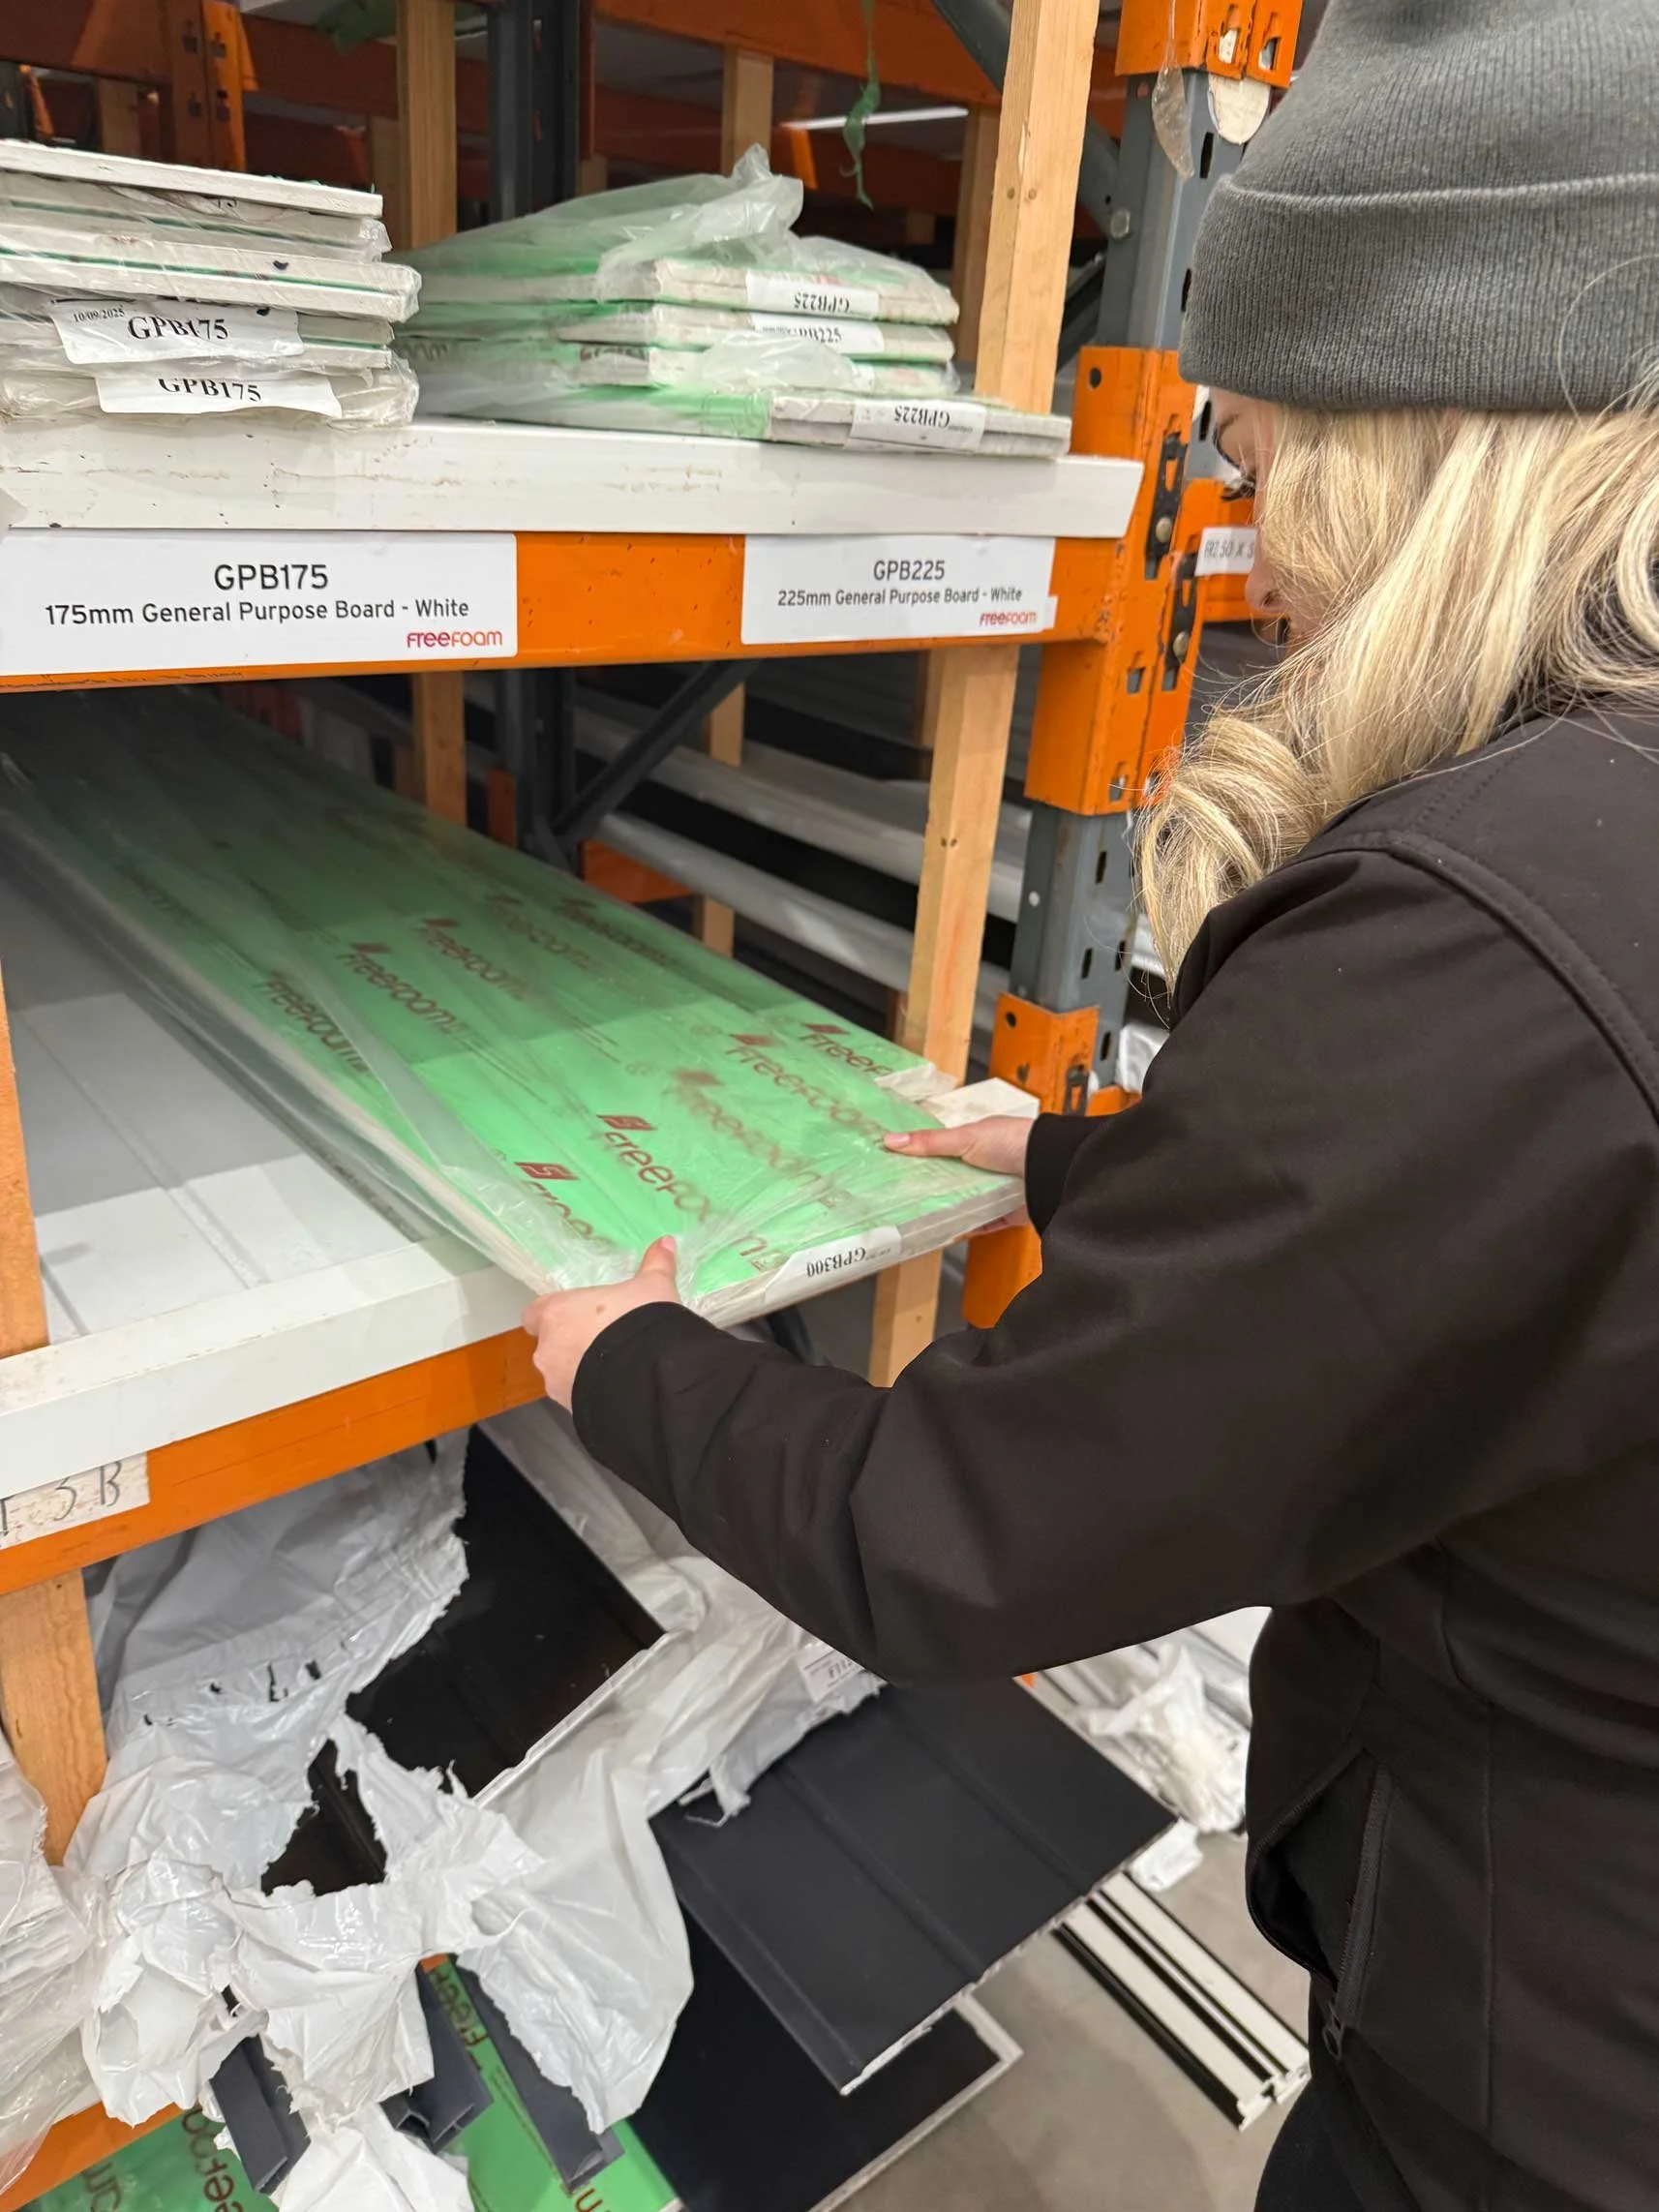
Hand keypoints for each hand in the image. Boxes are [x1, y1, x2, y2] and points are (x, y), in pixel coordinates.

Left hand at [522, 1236, 681, 1409]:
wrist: (647, 1375)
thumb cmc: (638, 1321)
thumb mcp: (653, 1287)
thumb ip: (655, 1265)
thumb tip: (666, 1242)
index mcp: (556, 1313)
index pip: (535, 1313)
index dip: (552, 1314)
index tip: (575, 1315)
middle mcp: (548, 1348)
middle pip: (550, 1344)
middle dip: (572, 1344)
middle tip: (605, 1341)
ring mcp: (556, 1382)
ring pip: (562, 1374)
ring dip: (581, 1371)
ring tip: (617, 1367)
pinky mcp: (571, 1408)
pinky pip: (578, 1397)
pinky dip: (592, 1393)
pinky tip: (620, 1388)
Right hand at [883, 1114, 1032, 1230]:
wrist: (1050, 1166)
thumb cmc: (1010, 1142)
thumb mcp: (965, 1137)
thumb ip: (930, 1142)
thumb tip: (890, 1140)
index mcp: (980, 1142)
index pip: (946, 1152)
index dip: (924, 1161)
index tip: (899, 1172)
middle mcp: (990, 1166)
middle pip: (954, 1181)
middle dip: (933, 1190)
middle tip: (902, 1200)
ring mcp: (999, 1191)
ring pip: (967, 1204)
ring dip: (948, 1210)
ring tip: (917, 1219)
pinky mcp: (1007, 1214)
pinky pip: (983, 1224)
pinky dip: (967, 1228)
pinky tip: (946, 1233)